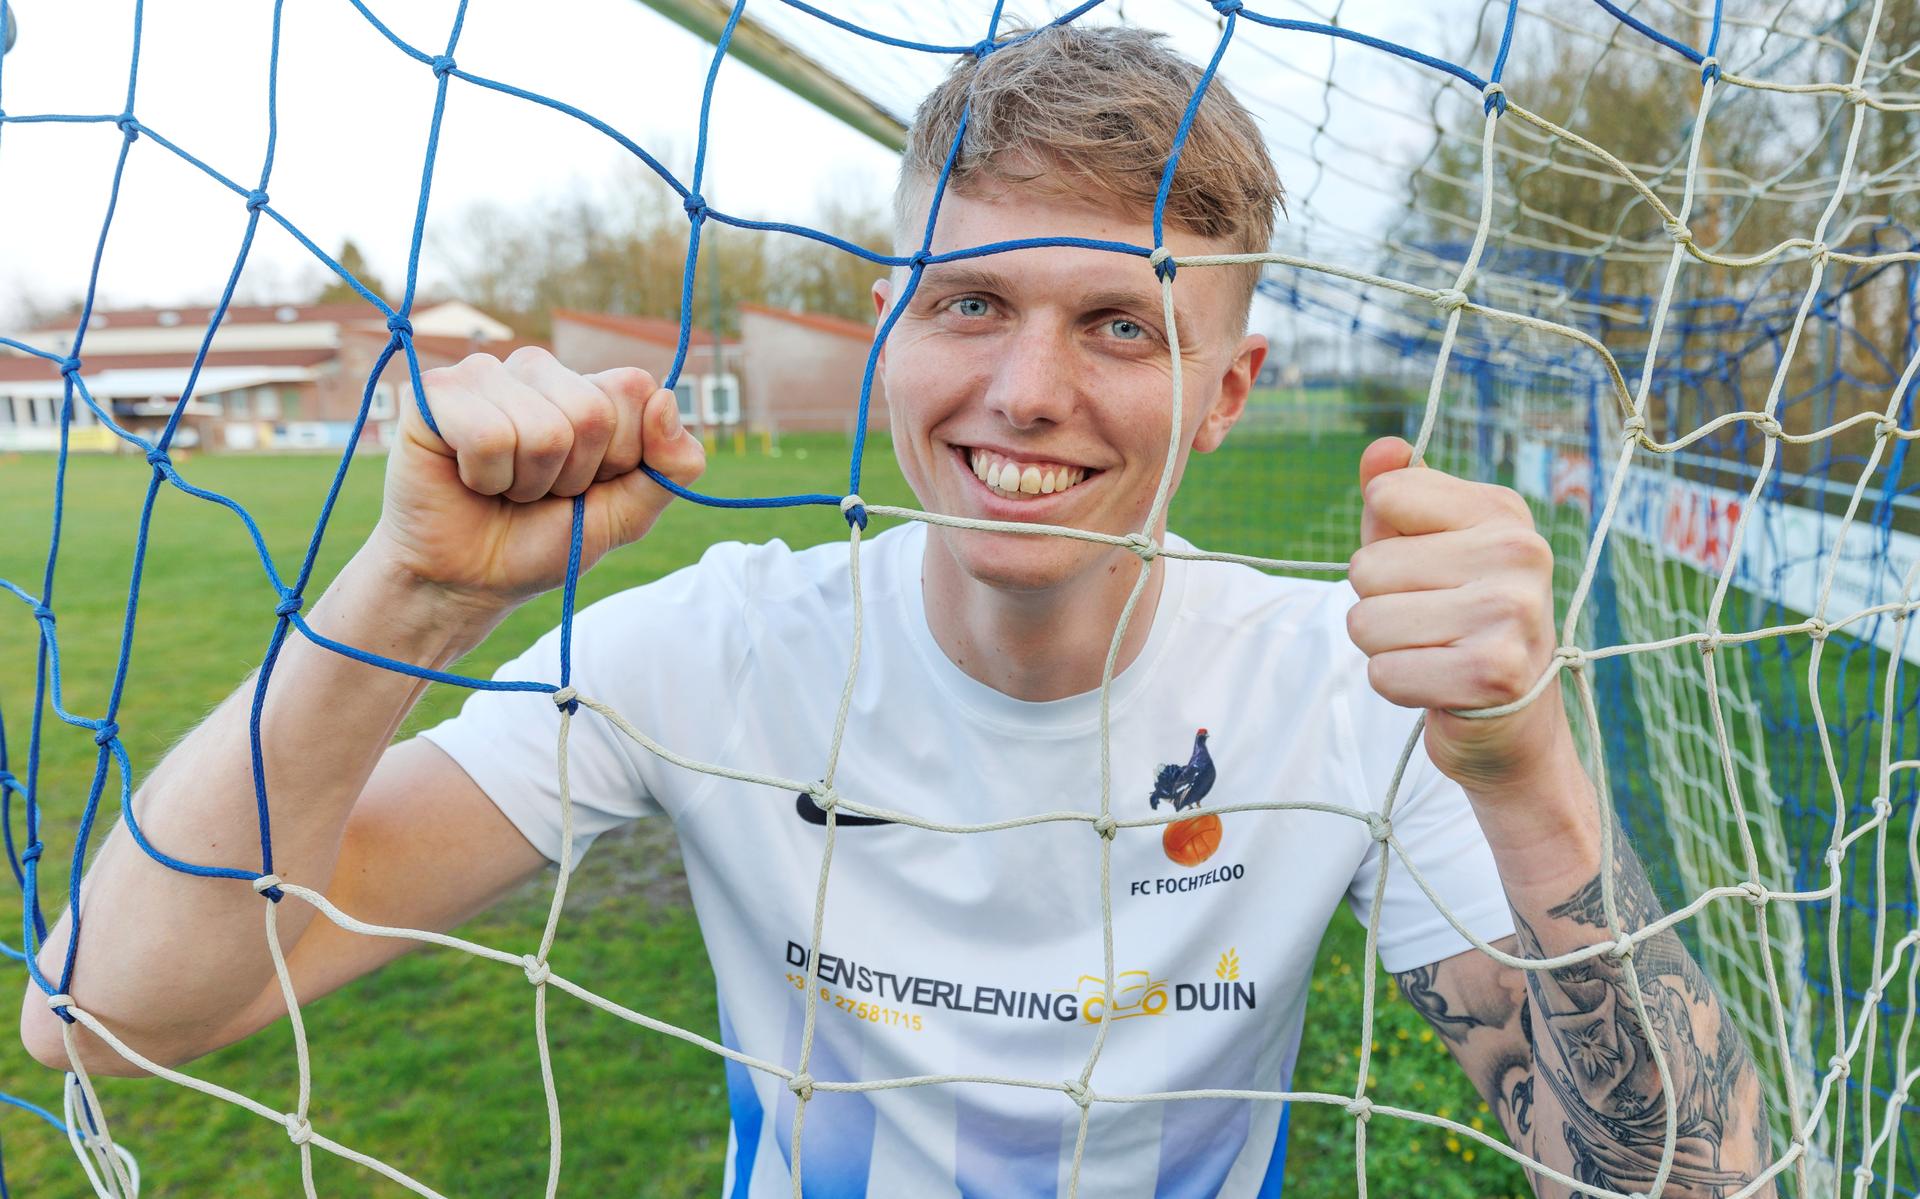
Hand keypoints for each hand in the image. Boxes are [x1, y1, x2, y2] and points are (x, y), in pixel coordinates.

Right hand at [368, 347, 705, 613]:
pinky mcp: (435, 393)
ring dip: (527, 482)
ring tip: (502, 488)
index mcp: (588, 387)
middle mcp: (538, 369)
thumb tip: (668, 399)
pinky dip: (486, 477)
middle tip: (537, 492)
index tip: (587, 484)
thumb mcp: (627, 513)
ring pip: (544, 430)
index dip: (619, 456)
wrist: (469, 581)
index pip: (636, 390)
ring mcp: (485, 373)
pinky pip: (489, 436)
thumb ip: (671, 466)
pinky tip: (469, 478)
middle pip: (593, 413)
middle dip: (572, 476)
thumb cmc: (543, 541)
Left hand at [1344, 436, 1570, 791]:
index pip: (1385, 496)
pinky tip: (1438, 684)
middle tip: (1429, 624)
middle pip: (1366, 567)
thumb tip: (1382, 448)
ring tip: (1433, 652)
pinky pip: (1384, 673)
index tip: (1425, 571)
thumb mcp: (1425, 548)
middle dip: (1378, 604)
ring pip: (1366, 621)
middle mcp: (1518, 552)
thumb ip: (1398, 496)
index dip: (1382, 543)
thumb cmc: (1455, 620)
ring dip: (1384, 648)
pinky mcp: (1494, 672)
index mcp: (1501, 511)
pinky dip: (1396, 685)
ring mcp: (1513, 611)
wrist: (1510, 721)